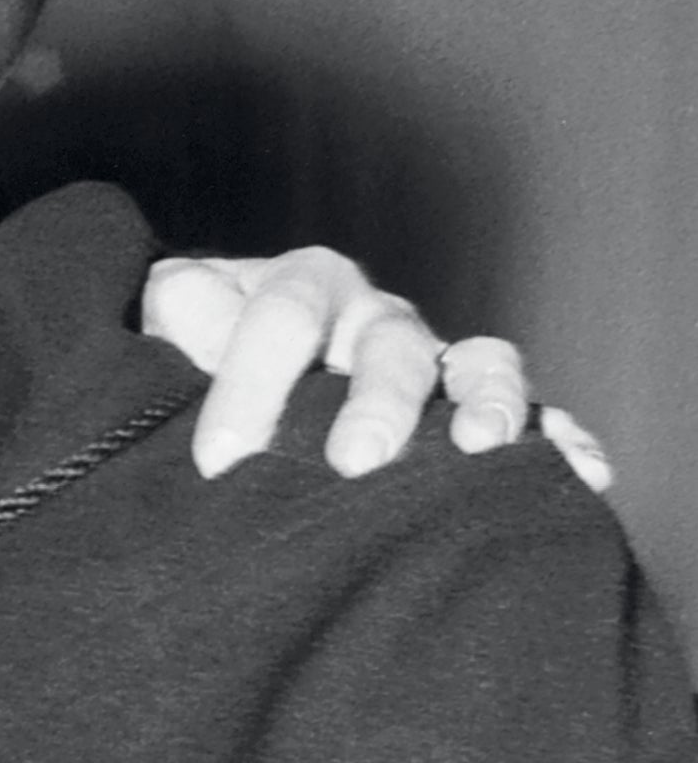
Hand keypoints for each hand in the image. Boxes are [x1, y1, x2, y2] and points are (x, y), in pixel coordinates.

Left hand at [144, 242, 610, 489]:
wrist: (243, 364)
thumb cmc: (204, 352)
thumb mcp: (177, 326)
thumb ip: (180, 315)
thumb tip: (184, 301)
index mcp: (305, 289)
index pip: (283, 318)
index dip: (251, 384)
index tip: (218, 460)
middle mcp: (378, 321)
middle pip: (391, 347)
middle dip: (379, 401)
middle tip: (354, 462)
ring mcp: (435, 366)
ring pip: (478, 367)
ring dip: (487, 403)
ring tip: (478, 449)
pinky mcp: (471, 415)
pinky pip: (535, 419)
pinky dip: (563, 438)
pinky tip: (584, 473)